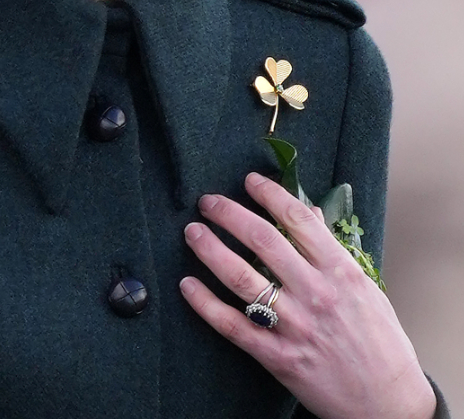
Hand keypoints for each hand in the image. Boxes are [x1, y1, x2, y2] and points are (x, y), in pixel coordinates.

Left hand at [180, 173, 436, 418]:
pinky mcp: (279, 358)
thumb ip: (333, 249)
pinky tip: (187, 285)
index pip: (298, 219)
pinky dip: (206, 303)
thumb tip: (308, 210)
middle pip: (262, 240)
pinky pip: (233, 326)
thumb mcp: (364, 287)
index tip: (249, 180)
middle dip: (228, 214)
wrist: (388, 403)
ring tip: (193, 232)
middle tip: (207, 202)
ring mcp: (295, 326)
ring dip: (210, 250)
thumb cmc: (379, 341)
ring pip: (241, 277)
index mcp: (340, 271)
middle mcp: (315, 293)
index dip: (269, 194)